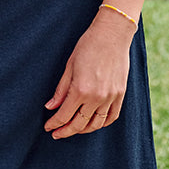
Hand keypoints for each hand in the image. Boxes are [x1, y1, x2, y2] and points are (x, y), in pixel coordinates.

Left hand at [44, 8, 134, 137]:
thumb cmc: (87, 46)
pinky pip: (111, 117)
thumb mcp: (69, 66)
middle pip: (79, 124)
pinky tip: (93, 123)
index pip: (64, 115)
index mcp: (80, 90)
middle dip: (65, 131)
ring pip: (95, 124)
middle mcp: (96, 97)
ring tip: (73, 129)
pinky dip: (101, 124)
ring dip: (82, 130)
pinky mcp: (120, 94)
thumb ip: (61, 90)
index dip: (54, 124)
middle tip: (56, 133)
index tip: (48, 127)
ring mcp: (110, 97)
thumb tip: (50, 107)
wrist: (112, 34)